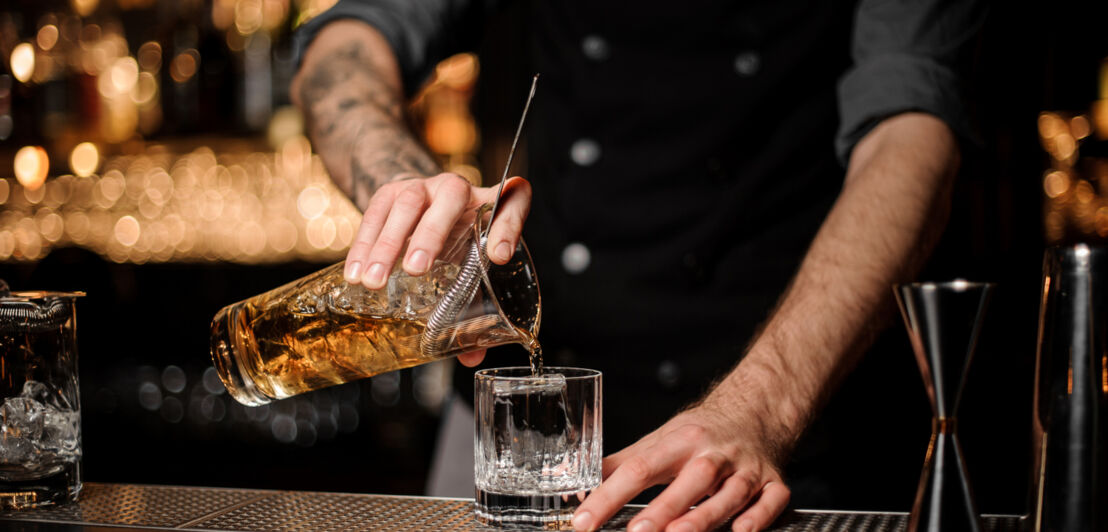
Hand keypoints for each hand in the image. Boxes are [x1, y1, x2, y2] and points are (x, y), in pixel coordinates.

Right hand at [343, 173, 529, 367]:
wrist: (421, 202)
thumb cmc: (455, 240)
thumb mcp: (471, 266)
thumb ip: (475, 306)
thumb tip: (471, 356)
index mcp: (490, 205)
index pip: (513, 200)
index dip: (509, 226)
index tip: (500, 256)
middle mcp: (460, 188)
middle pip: (452, 196)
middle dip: (433, 233)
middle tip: (417, 269)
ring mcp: (424, 186)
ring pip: (409, 202)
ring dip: (389, 242)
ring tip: (375, 280)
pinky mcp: (391, 190)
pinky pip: (376, 212)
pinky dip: (364, 244)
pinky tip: (355, 272)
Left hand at [572, 404, 790, 531]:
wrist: (756, 411)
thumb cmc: (699, 433)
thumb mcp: (658, 441)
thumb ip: (619, 465)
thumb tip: (574, 485)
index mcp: (680, 441)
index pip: (639, 468)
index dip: (610, 495)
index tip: (585, 521)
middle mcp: (714, 454)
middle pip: (691, 479)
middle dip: (665, 507)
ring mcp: (746, 468)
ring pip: (730, 492)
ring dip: (706, 515)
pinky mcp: (773, 482)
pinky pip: (771, 499)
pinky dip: (760, 515)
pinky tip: (743, 531)